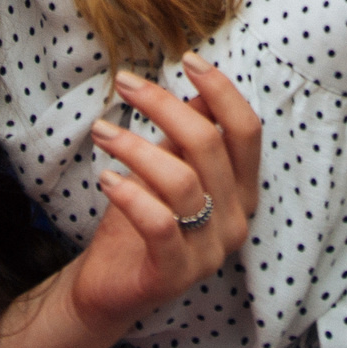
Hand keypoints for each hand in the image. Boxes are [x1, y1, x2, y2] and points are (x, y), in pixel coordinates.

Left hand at [63, 58, 260, 343]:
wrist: (108, 288)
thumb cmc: (140, 219)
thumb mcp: (168, 168)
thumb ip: (189, 136)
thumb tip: (201, 86)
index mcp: (241, 191)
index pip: (246, 131)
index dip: (222, 91)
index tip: (188, 59)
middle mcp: (235, 220)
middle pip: (209, 145)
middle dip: (163, 105)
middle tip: (124, 83)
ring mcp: (208, 252)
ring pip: (182, 180)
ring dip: (135, 146)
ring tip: (100, 130)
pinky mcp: (175, 274)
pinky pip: (160, 224)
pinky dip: (131, 195)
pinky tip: (106, 178)